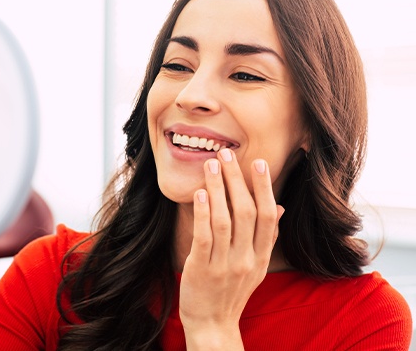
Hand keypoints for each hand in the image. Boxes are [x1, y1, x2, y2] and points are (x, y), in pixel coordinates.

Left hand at [179, 148, 282, 349]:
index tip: (257, 162)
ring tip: (211, 165)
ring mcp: (224, 266)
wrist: (213, 324)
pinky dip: (203, 214)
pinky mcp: (202, 270)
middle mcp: (246, 260)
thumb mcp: (255, 266)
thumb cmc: (232, 290)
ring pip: (225, 221)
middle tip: (227, 154)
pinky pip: (204, 238)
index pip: (267, 216)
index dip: (264, 188)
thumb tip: (278, 207)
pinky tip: (200, 193)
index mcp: (261, 256)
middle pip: (246, 213)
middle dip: (237, 180)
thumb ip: (266, 237)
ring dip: (218, 190)